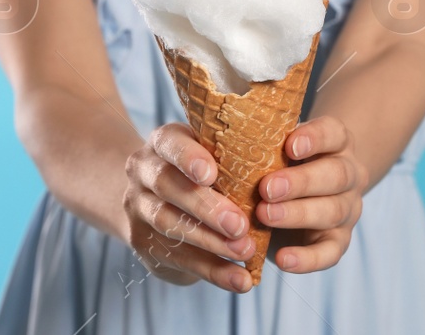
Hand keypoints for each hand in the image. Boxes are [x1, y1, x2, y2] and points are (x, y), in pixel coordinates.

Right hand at [123, 123, 259, 292]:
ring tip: (245, 251)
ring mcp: (139, 208)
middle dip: (206, 207)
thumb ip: (231, 154)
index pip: (170, 143)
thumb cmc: (196, 170)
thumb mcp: (206, 152)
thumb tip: (285, 157)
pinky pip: (179, 259)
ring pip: (169, 224)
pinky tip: (240, 280)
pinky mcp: (145, 243)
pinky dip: (213, 271)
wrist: (149, 196)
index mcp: (162, 143)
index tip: (211, 174)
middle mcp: (144, 171)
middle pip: (168, 186)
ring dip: (211, 242)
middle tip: (239, 224)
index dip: (188, 158)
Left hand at [258, 115, 367, 273]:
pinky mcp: (339, 240)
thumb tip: (221, 143)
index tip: (290, 146)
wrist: (306, 193)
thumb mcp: (277, 147)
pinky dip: (307, 259)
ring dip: (297, 215)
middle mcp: (348, 174)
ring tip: (265, 217)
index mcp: (335, 143)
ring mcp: (348, 208)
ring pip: (333, 211)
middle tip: (266, 189)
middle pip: (336, 175)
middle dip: (300, 182)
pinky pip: (330, 252)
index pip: (333, 133)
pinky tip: (283, 259)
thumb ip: (262, 144)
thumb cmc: (283, 162)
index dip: (314, 139)